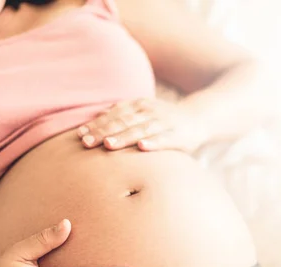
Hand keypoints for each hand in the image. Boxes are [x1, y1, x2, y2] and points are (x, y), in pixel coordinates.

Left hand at [77, 98, 206, 152]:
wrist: (199, 117)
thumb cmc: (165, 118)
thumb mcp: (144, 110)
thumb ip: (124, 112)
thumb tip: (98, 113)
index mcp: (139, 105)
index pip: (113, 115)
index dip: (97, 124)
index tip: (80, 135)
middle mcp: (150, 112)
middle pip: (123, 122)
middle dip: (104, 132)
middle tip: (86, 143)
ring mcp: (164, 123)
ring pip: (140, 130)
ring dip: (123, 137)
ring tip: (108, 145)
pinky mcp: (178, 136)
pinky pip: (164, 140)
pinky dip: (153, 143)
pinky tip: (142, 147)